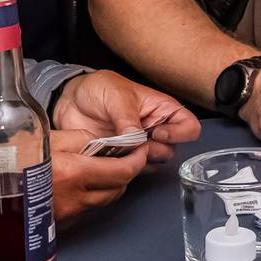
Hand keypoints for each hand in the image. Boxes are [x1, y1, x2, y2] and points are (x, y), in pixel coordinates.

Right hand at [50, 130, 146, 222]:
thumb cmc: (12, 161)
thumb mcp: (47, 139)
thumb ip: (81, 138)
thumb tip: (102, 143)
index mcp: (73, 174)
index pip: (123, 171)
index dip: (137, 159)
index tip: (140, 149)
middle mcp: (74, 198)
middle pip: (118, 189)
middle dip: (126, 172)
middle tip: (124, 157)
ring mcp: (68, 214)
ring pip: (104, 201)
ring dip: (109, 185)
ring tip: (101, 168)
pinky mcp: (61, 223)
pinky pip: (87, 209)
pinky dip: (91, 196)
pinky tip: (82, 184)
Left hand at [54, 70, 198, 164]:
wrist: (70, 101)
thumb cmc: (98, 89)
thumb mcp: (115, 95)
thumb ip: (126, 117)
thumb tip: (136, 139)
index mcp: (162, 110)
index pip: (189, 127)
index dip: (179, 134)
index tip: (155, 132)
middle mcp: (156, 130)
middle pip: (172, 150)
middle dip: (154, 150)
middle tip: (134, 143)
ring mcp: (140, 146)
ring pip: (153, 163)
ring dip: (138, 160)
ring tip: (119, 148)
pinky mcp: (123, 158)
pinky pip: (132, 170)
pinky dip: (123, 167)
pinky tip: (110, 156)